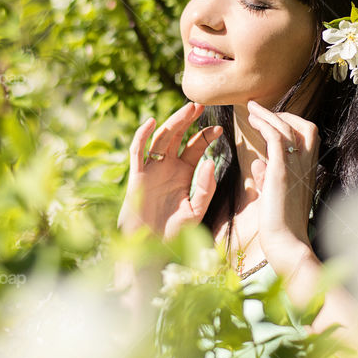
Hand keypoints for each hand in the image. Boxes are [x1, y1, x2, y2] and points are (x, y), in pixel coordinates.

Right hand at [117, 102, 222, 240]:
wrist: (150, 251)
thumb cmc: (174, 234)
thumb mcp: (196, 210)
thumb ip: (205, 188)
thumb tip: (212, 162)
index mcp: (183, 174)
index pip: (195, 148)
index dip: (206, 136)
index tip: (220, 128)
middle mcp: (167, 168)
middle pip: (177, 137)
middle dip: (188, 121)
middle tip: (200, 106)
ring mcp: (151, 170)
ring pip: (160, 139)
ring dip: (172, 123)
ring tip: (186, 110)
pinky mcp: (137, 177)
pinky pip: (137, 153)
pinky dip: (142, 136)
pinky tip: (151, 122)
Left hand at [245, 100, 318, 260]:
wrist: (286, 245)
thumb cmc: (280, 227)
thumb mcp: (274, 197)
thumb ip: (268, 178)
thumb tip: (258, 165)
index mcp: (307, 172)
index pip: (308, 138)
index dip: (291, 124)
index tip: (271, 120)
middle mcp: (306, 166)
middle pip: (305, 127)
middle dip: (283, 114)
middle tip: (260, 109)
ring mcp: (296, 167)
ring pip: (287, 128)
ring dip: (268, 115)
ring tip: (251, 108)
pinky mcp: (281, 171)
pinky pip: (275, 137)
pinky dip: (265, 124)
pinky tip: (252, 121)